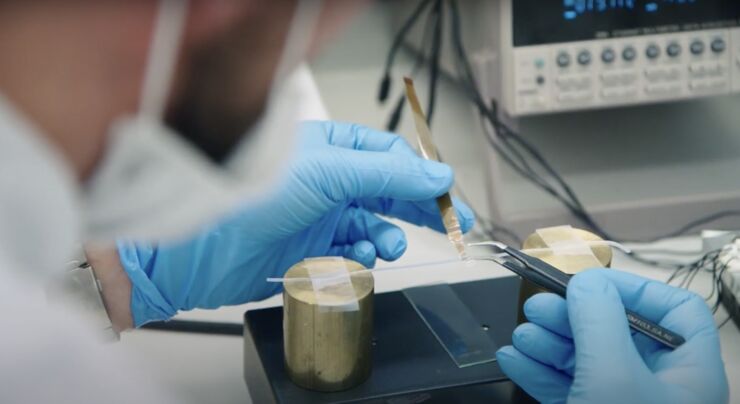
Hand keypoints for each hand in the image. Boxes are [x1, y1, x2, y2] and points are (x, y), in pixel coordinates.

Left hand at [118, 121, 473, 325]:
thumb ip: (388, 173)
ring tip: (389, 245)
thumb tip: (438, 174)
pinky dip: (360, 258)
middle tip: (453, 226)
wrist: (204, 245)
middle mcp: (329, 181)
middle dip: (419, 210)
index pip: (392, 158)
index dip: (422, 176)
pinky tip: (357, 256)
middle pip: (389, 193)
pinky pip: (352, 254)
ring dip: (388, 237)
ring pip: (374, 226)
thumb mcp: (330, 170)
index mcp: (333, 149)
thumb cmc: (256, 191)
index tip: (447, 194)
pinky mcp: (312, 251)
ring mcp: (321, 217)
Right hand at [496, 269, 727, 403]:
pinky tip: (515, 360)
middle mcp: (657, 390)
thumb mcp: (613, 377)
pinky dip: (538, 371)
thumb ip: (599, 322)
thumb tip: (587, 282)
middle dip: (573, 316)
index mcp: (687, 375)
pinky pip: (565, 388)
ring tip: (523, 335)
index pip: (672, 311)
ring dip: (550, 342)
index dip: (631, 288)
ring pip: (586, 360)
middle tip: (539, 306)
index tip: (586, 282)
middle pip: (617, 332)